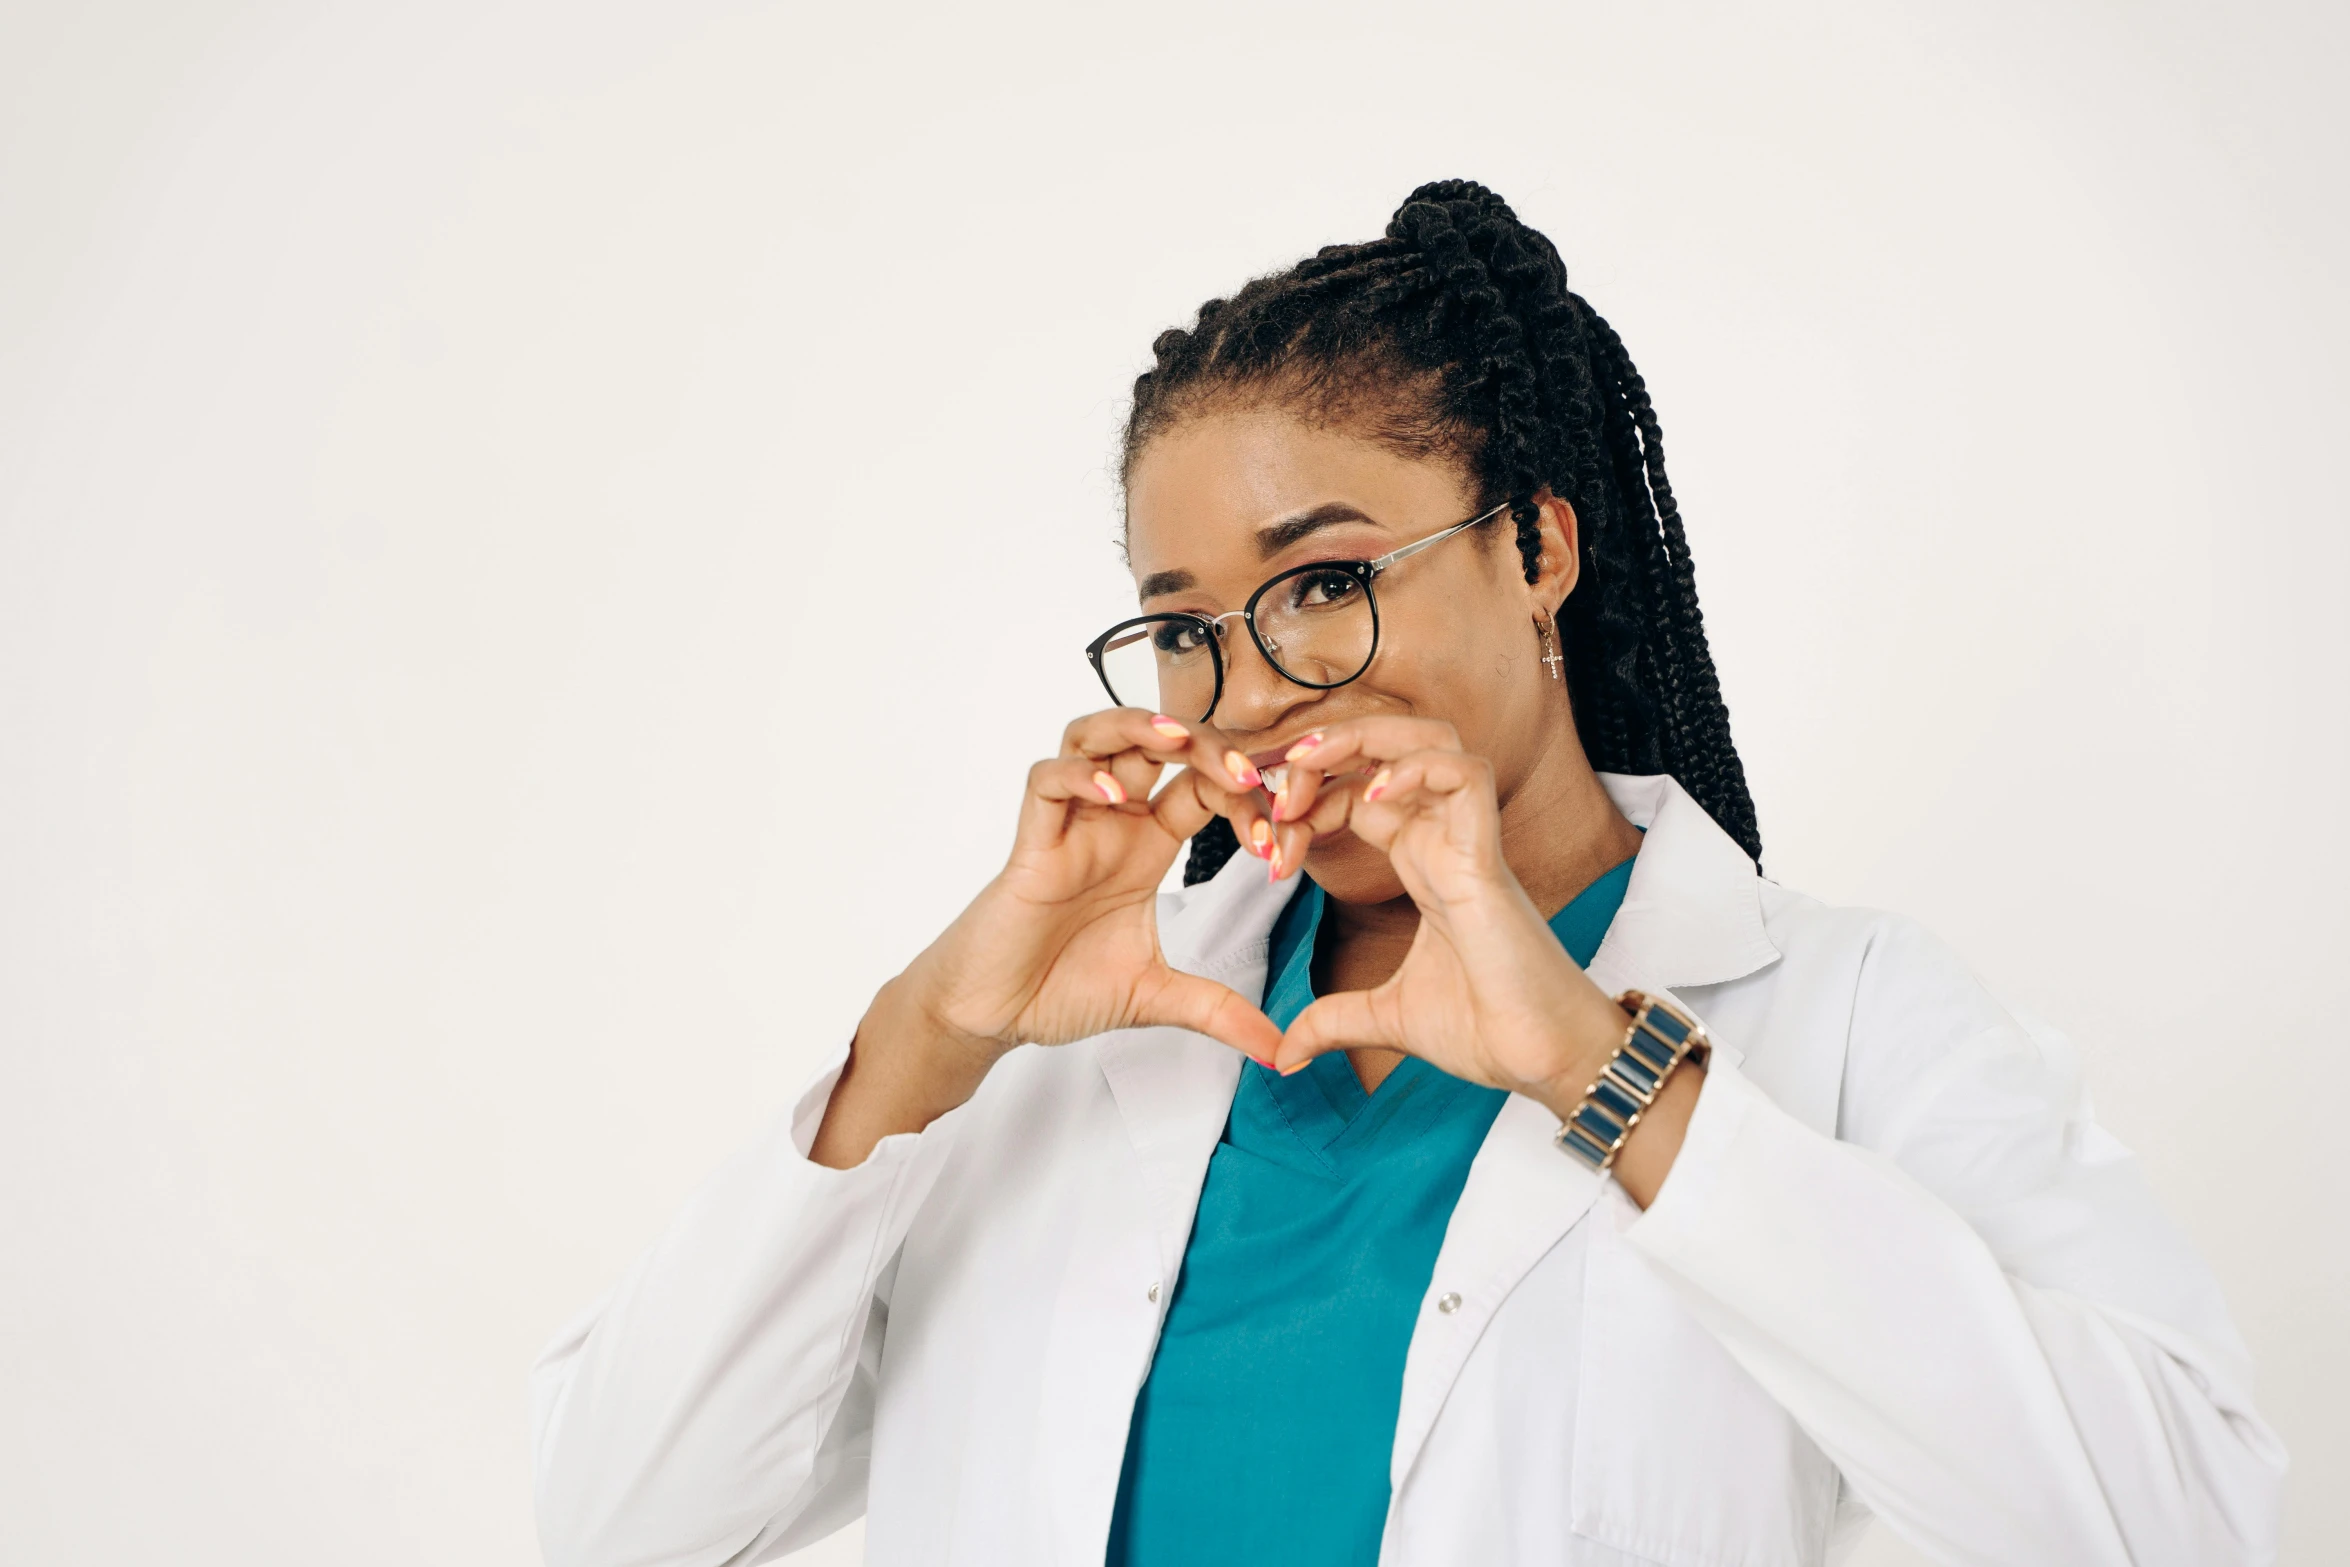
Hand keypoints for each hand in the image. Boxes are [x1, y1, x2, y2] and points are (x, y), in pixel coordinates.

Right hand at [815, 709, 1286, 1167]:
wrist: (993, 1014)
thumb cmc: (1058, 988)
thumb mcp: (1158, 997)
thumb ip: (1220, 1012)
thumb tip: (1280, 1049)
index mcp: (1147, 845)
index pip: (1203, 788)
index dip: (1245, 799)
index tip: (1278, 843)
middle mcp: (1110, 823)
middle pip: (1158, 745)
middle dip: (1206, 746)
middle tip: (1248, 775)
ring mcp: (1069, 827)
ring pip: (1096, 737)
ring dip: (1137, 727)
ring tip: (1179, 743)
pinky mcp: (1030, 844)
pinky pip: (1047, 783)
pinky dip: (1079, 776)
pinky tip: (1114, 795)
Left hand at [1261, 717, 1632, 1113]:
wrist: (1539, 1058)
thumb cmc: (1485, 1027)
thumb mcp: (1384, 1019)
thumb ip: (1331, 1024)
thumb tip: (1281, 1057)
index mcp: (1421, 863)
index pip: (1359, 794)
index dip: (1309, 800)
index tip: (1268, 843)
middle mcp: (1443, 840)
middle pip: (1392, 746)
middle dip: (1328, 746)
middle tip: (1277, 781)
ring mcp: (1467, 841)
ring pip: (1431, 739)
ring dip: (1366, 738)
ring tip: (1313, 764)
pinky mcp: (1487, 856)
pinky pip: (1466, 775)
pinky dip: (1417, 768)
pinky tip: (1371, 795)